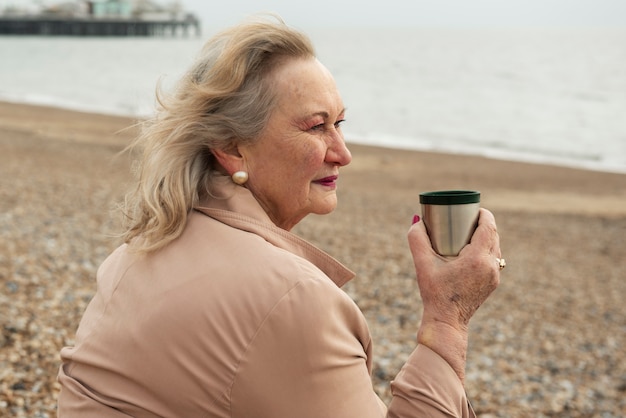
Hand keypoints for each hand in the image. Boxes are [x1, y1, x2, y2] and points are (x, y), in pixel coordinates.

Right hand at [408, 208, 501, 380]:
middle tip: (469, 218)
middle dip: (484, 223)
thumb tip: (417, 220)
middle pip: (494, 235)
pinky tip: (474, 250)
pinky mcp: (493, 283)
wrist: (447, 322)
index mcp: (477, 259)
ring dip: (487, 237)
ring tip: (471, 231)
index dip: (484, 214)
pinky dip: (486, 250)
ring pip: (496, 248)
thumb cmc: (434, 294)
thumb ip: (417, 239)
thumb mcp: (422, 264)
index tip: (474, 208)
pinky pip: (494, 259)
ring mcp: (494, 276)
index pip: (489, 227)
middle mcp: (490, 266)